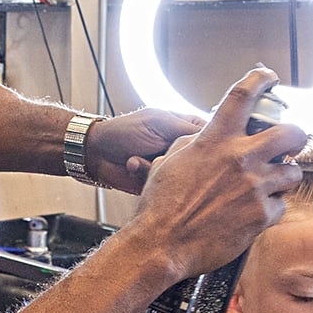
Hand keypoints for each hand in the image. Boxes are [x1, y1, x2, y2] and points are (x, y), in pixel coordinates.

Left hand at [80, 104, 205, 193]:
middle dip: (184, 162)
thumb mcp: (159, 122)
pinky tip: (133, 165)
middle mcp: (182, 151)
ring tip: (139, 157)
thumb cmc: (123, 130)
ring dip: (159, 168)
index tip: (211, 151)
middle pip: (203, 162)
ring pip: (185, 178)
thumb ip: (188, 130)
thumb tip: (217, 134)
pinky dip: (147, 177)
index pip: (215, 137)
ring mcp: (172, 170)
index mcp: (186, 129)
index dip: (215, 146)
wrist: (95, 152)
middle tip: (165, 154)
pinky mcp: (160, 186)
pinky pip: (165, 189)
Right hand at [125, 70, 305, 280]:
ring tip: (272, 185)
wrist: (162, 244)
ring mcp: (254, 187)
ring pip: (293, 172)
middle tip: (293, 142)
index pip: (243, 96)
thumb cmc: (161, 206)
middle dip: (297, 135)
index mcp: (215, 140)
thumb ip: (194, 143)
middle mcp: (240, 159)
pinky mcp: (261, 215)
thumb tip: (205, 135)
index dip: (260, 79)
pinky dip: (271, 209)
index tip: (268, 77)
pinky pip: (281, 206)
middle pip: (290, 132)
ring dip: (285, 177)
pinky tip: (254, 213)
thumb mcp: (169, 161)